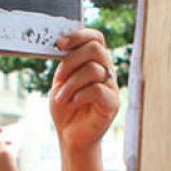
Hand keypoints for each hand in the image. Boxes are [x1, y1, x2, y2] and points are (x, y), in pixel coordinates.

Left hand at [51, 28, 118, 153]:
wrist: (70, 135)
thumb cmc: (66, 107)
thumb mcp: (60, 81)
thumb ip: (64, 63)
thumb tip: (60, 44)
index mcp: (95, 61)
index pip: (95, 37)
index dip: (78, 36)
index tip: (59, 45)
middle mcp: (107, 70)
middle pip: (95, 49)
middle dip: (71, 61)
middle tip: (58, 78)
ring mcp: (111, 86)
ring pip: (93, 69)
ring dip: (70, 84)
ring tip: (61, 98)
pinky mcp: (112, 103)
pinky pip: (97, 89)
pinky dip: (79, 95)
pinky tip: (72, 103)